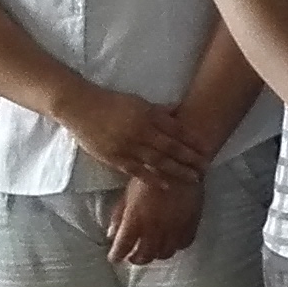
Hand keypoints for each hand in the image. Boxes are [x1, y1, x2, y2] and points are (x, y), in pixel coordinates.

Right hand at [58, 88, 208, 188]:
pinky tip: (167, 185)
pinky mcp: (115, 158)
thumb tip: (180, 110)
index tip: (207, 149)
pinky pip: (137, 171)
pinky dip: (153, 179)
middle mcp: (141, 131)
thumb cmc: (111, 103)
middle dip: (191, 159)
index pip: (177, 130)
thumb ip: (159, 110)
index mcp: (148, 115)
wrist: (80, 108)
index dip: (193, 141)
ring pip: (158, 162)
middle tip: (207, 167)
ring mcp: (128, 146)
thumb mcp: (139, 101)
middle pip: (172, 148)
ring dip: (178, 171)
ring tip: (193, 179)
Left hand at [105, 178, 200, 265]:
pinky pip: (183, 244)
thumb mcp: (127, 194)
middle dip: (135, 259)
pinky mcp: (190, 224)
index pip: (122, 248)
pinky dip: (175, 246)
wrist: (179, 165)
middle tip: (132, 256)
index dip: (116, 256)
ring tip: (152, 249)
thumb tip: (111, 234)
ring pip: (164, 254)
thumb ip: (119, 216)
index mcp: (135, 220)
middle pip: (144, 256)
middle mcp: (154, 229)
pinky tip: (171, 241)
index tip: (114, 257)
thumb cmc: (149, 176)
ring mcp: (174, 228)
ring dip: (155, 254)